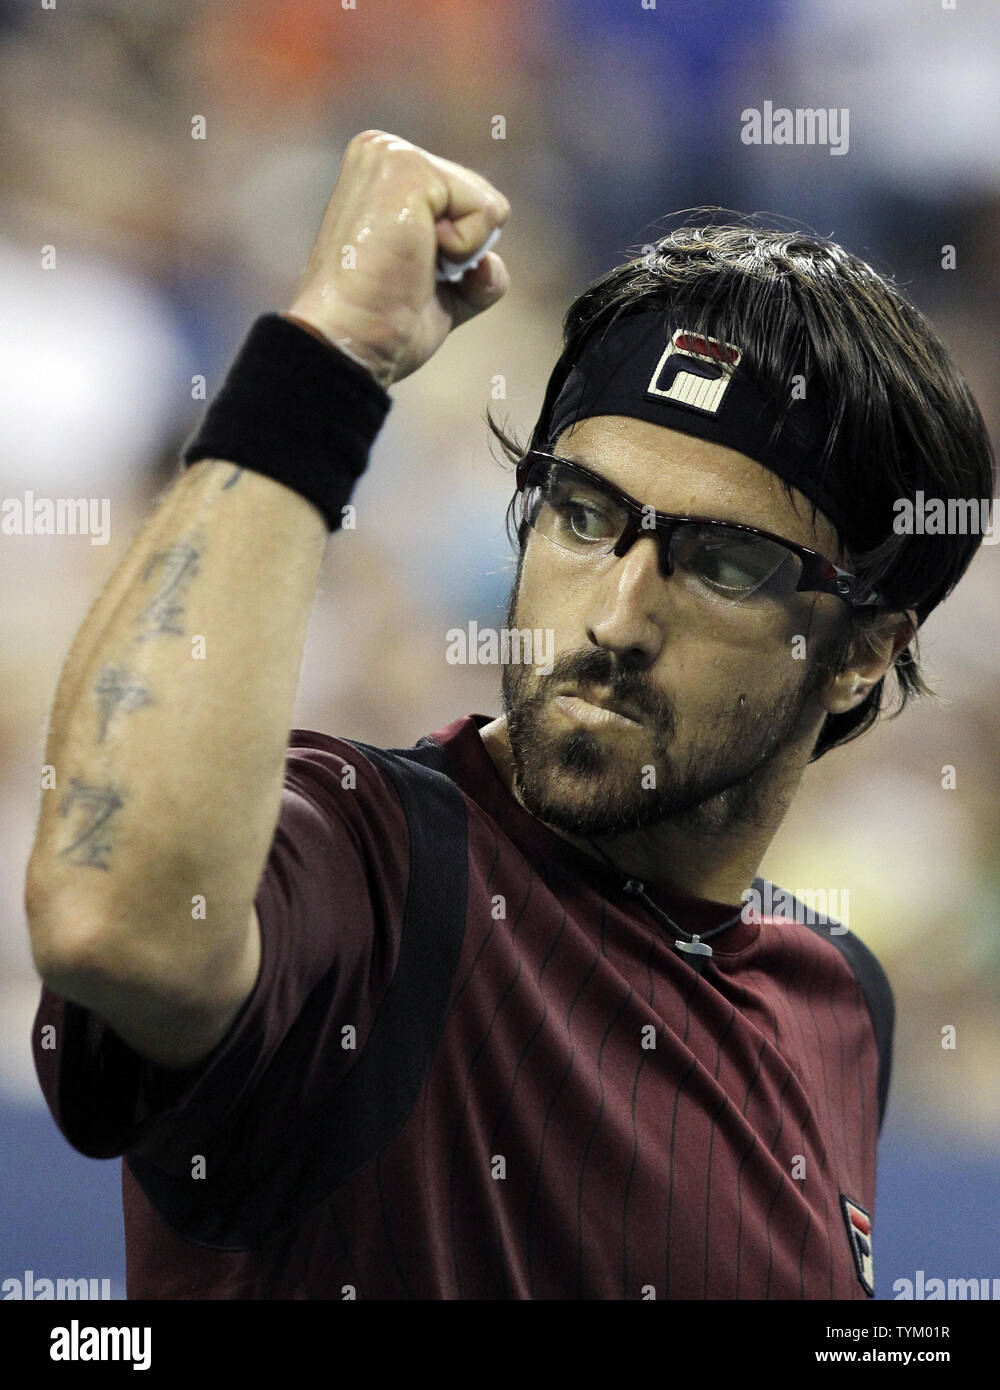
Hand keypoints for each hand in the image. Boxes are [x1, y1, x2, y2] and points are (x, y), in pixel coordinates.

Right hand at [287, 130, 510, 387]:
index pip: (466, 202)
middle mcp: (384, 151)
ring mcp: (394, 155)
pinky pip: (486, 210)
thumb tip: (489, 265)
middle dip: (462, 252)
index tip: (406, 274)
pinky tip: (416, 258)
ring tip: (409, 266)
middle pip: (481, 198)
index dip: (456, 254)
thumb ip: (474, 271)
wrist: (348, 341)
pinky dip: (464, 250)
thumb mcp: (441, 293)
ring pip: (487, 205)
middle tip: (408, 274)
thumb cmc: (380, 324)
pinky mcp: (408, 170)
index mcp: (385, 173)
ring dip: (461, 254)